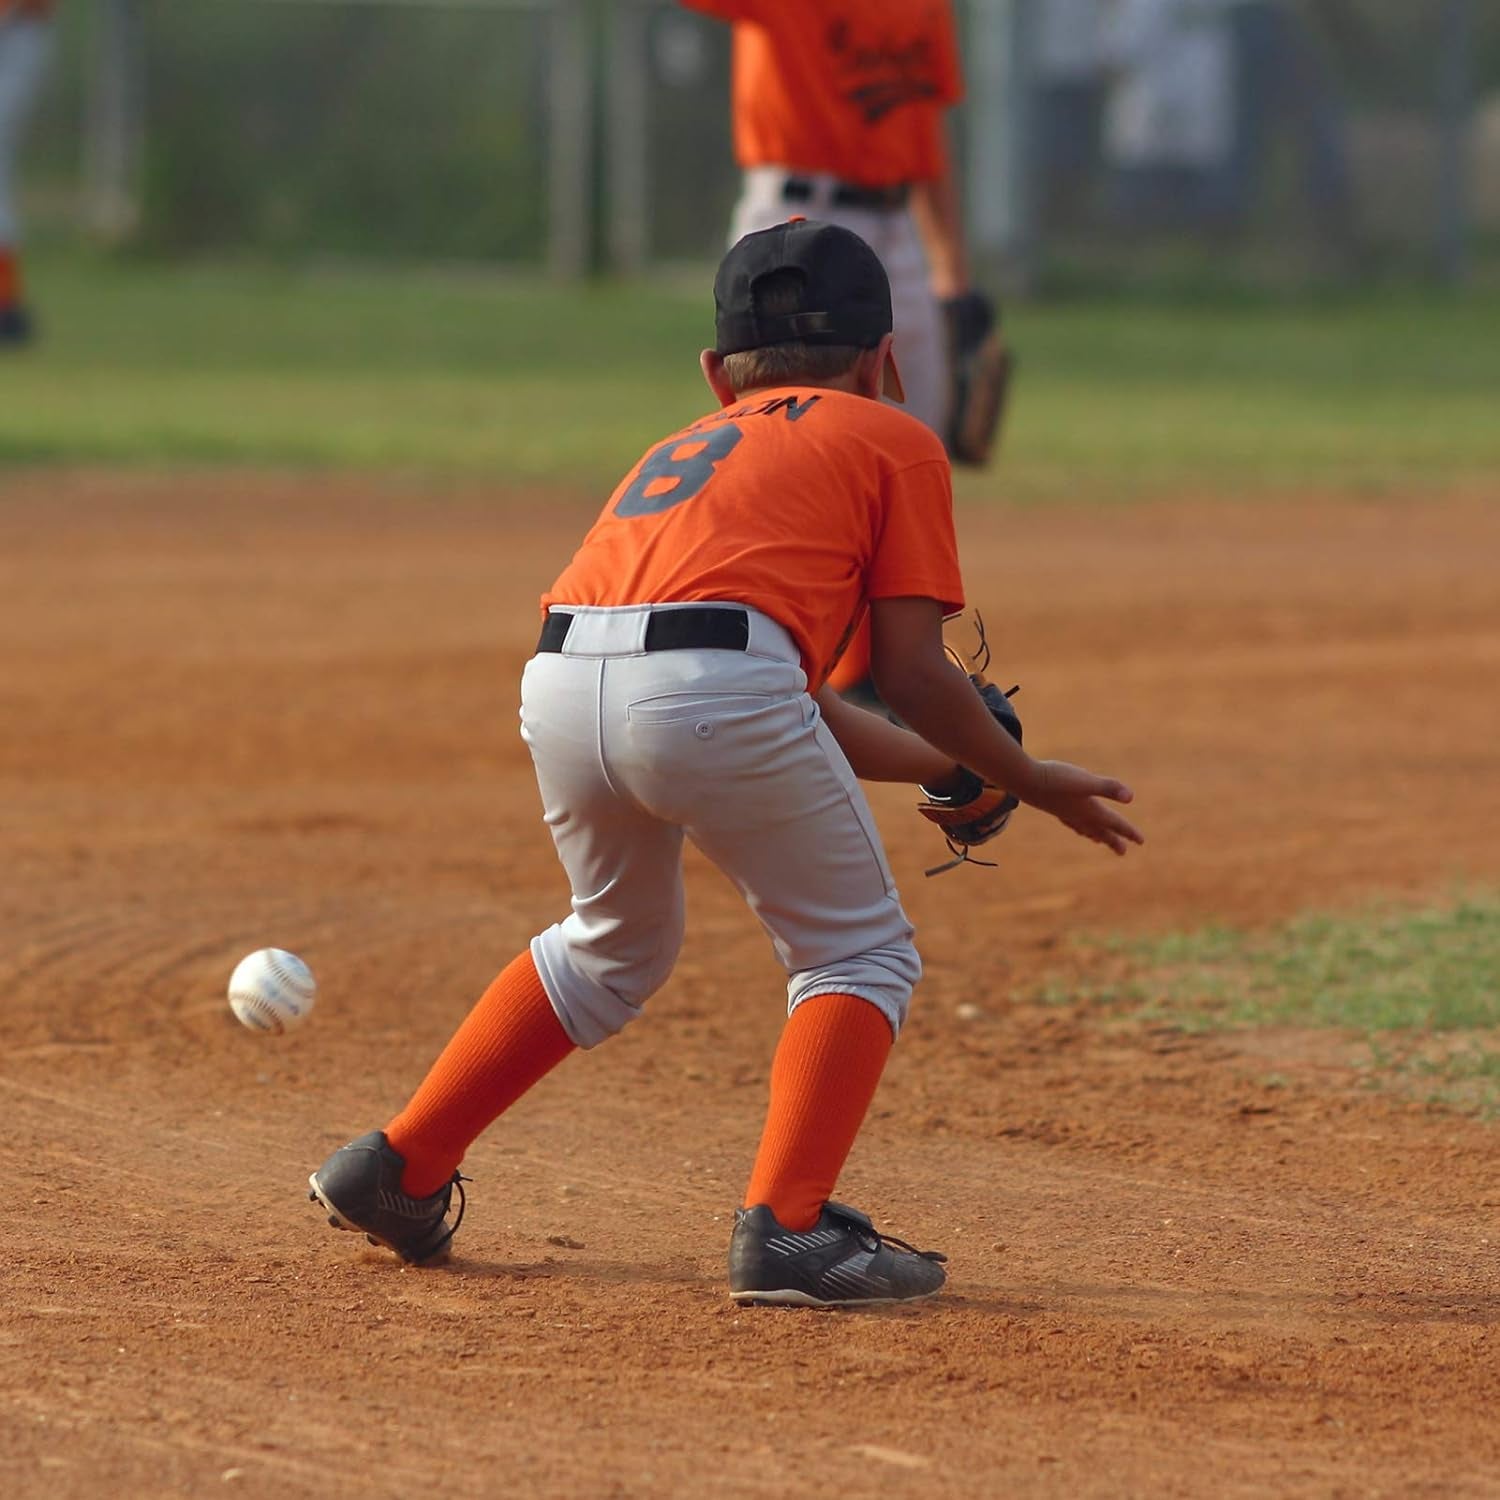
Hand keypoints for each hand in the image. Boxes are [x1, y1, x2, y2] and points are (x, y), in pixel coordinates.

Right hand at [1019, 760, 1142, 855]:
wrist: (1024, 780)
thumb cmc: (1056, 778)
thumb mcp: (1085, 780)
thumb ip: (1108, 787)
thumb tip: (1131, 797)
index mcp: (1090, 810)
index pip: (1114, 823)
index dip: (1128, 831)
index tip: (1141, 842)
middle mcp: (1079, 815)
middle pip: (1100, 831)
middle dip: (1112, 840)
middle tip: (1122, 851)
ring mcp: (1065, 812)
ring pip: (1084, 828)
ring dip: (1094, 835)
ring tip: (1098, 840)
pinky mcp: (1053, 807)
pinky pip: (1070, 821)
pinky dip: (1077, 826)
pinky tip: (1072, 821)